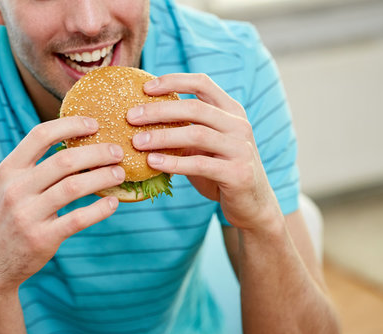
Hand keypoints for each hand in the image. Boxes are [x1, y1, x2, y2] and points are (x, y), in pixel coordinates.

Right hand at [0, 116, 124, 291]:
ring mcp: (28, 214)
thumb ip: (34, 166)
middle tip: (117, 152)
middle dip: (97, 152)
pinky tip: (113, 203)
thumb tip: (77, 142)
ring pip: (74, 187)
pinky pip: (78, 218)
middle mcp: (16, 189)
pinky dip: (100, 209)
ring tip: (119, 174)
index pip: (40, 135)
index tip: (94, 124)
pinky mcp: (42, 238)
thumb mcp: (10, 186)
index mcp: (9, 169)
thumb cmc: (9, 217)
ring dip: (102, 178)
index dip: (70, 125)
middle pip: (64, 160)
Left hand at [127, 73, 280, 230]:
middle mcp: (239, 125)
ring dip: (162, 137)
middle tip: (131, 117)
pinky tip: (152, 162)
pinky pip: (200, 164)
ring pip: (197, 135)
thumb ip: (184, 129)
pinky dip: (173, 163)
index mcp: (231, 110)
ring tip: (136, 142)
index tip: (145, 88)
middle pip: (195, 108)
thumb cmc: (219, 170)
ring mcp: (241, 148)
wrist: (252, 204)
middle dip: (159, 110)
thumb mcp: (203, 145)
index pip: (202, 84)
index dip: (173, 81)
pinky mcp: (238, 173)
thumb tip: (141, 118)